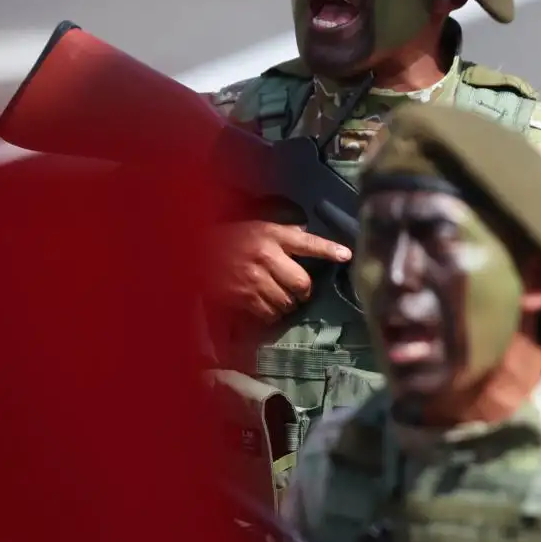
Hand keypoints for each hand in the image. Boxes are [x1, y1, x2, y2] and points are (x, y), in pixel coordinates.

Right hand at [213, 220, 351, 322]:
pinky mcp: (241, 297)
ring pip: (286, 301)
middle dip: (304, 290)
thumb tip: (307, 237)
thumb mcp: (260, 227)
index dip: (330, 250)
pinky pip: (268, 313)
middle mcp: (267, 257)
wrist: (192, 250)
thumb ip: (285, 234)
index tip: (348, 255)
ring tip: (281, 299)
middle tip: (300, 291)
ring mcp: (254, 279)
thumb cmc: (231, 237)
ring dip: (288, 304)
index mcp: (273, 235)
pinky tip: (266, 307)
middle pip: (302, 282)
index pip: (309, 243)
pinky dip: (271, 314)